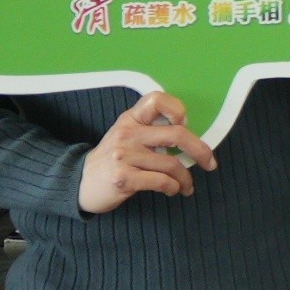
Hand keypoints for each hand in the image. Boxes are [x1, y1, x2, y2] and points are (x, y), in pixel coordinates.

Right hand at [78, 92, 211, 212]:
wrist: (79, 182)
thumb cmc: (112, 159)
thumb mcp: (126, 136)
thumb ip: (151, 131)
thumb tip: (190, 139)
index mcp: (130, 119)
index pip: (156, 100)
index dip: (176, 108)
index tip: (186, 123)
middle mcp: (127, 134)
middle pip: (176, 134)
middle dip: (200, 150)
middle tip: (210, 163)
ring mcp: (124, 156)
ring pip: (172, 164)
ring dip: (186, 178)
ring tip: (187, 185)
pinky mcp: (124, 179)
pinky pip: (161, 181)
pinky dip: (174, 188)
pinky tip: (173, 190)